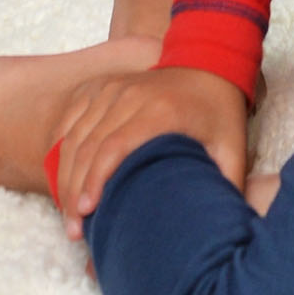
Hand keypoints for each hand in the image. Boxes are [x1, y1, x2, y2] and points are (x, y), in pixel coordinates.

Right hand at [52, 62, 249, 239]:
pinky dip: (61, 149)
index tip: (87, 214)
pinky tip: (61, 178)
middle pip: (89, 146)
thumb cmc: (219, 113)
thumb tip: (221, 232)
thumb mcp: (233, 149)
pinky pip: (71, 118)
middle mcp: (131, 95)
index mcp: (161, 111)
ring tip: (68, 214)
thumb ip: (227, 187)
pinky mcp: (102, 86)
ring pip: (75, 135)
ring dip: (65, 176)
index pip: (115, 146)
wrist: (210, 62)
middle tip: (74, 229)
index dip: (96, 180)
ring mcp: (113, 88)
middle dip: (75, 191)